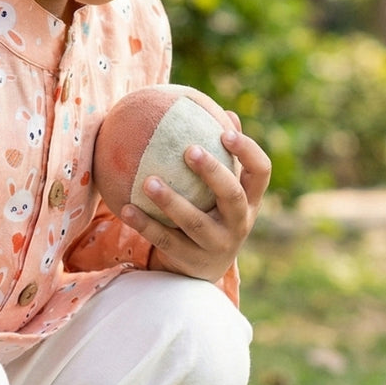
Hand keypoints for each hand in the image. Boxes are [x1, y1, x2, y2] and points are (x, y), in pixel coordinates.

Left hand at [120, 122, 270, 282]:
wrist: (197, 272)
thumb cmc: (209, 215)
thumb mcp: (220, 192)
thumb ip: (223, 157)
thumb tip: (226, 112)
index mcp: (250, 201)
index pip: (260, 172)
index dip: (248, 151)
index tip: (225, 132)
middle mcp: (239, 223)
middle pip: (232, 195)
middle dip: (213, 172)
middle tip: (190, 150)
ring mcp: (217, 245)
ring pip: (195, 222)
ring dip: (171, 200)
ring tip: (149, 181)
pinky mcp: (191, 262)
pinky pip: (165, 240)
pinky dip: (145, 224)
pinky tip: (125, 207)